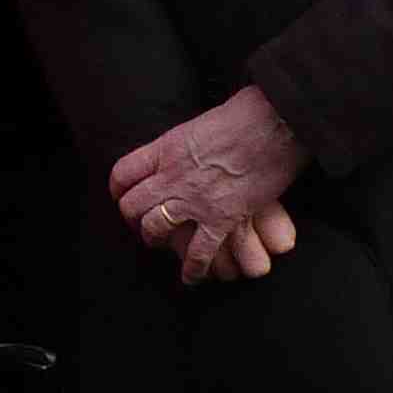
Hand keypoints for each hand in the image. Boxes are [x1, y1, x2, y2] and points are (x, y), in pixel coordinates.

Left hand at [111, 89, 306, 286]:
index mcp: (165, 149)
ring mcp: (192, 200)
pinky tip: (192, 277)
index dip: (118, 188)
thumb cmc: (246, 115)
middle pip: (132, 205)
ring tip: (163, 246)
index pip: (123, 173)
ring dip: (156, 240)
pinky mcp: (220, 218)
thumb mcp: (200, 123)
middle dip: (134, 219)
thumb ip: (186, 142)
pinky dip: (193, 268)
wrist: (274, 123)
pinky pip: (198, 253)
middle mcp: (171, 176)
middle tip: (143, 225)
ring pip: (154, 229)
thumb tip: (190, 149)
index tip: (122, 195)